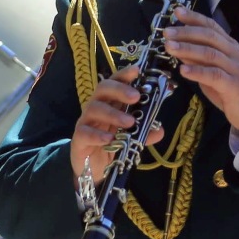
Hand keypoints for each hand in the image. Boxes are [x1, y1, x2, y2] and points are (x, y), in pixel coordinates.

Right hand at [69, 65, 167, 185]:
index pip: (115, 83)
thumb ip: (144, 133)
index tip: (137, 71)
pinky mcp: (79, 139)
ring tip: (130, 122)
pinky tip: (109, 139)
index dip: (124, 75)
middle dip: (119, 90)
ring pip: (93, 109)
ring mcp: (86, 123)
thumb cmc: (112, 145)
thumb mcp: (132, 138)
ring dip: (113, 113)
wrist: (92, 168)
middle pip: (102, 90)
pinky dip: (97, 134)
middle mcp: (97, 109)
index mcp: (111, 104)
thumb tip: (159, 129)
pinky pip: (84, 132)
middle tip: (136, 97)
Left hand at [163, 7, 238, 138]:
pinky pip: (214, 76)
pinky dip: (198, 71)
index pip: (211, 26)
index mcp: (228, 46)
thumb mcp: (211, 68)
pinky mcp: (234, 85)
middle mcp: (233, 53)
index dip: (194, 18)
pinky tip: (183, 70)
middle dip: (186, 32)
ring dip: (188, 49)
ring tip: (169, 47)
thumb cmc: (229, 87)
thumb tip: (176, 45)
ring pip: (210, 54)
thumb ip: (197, 57)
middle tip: (167, 32)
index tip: (176, 11)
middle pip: (209, 37)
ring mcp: (235, 68)